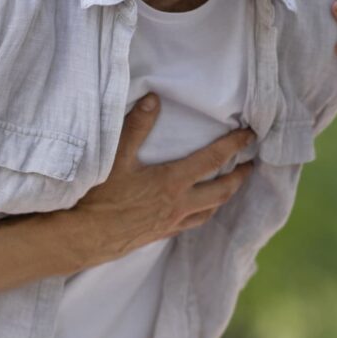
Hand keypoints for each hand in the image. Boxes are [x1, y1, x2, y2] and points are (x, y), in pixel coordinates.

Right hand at [68, 94, 254, 265]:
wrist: (85, 238)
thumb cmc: (100, 197)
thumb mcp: (116, 158)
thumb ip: (136, 126)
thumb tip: (153, 99)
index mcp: (172, 181)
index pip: (212, 160)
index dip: (234, 145)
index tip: (250, 135)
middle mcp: (179, 204)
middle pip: (222, 190)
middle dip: (239, 176)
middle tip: (251, 165)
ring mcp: (172, 222)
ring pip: (210, 210)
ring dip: (224, 197)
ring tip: (230, 186)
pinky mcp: (161, 234)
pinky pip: (192, 223)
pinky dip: (203, 213)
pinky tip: (198, 210)